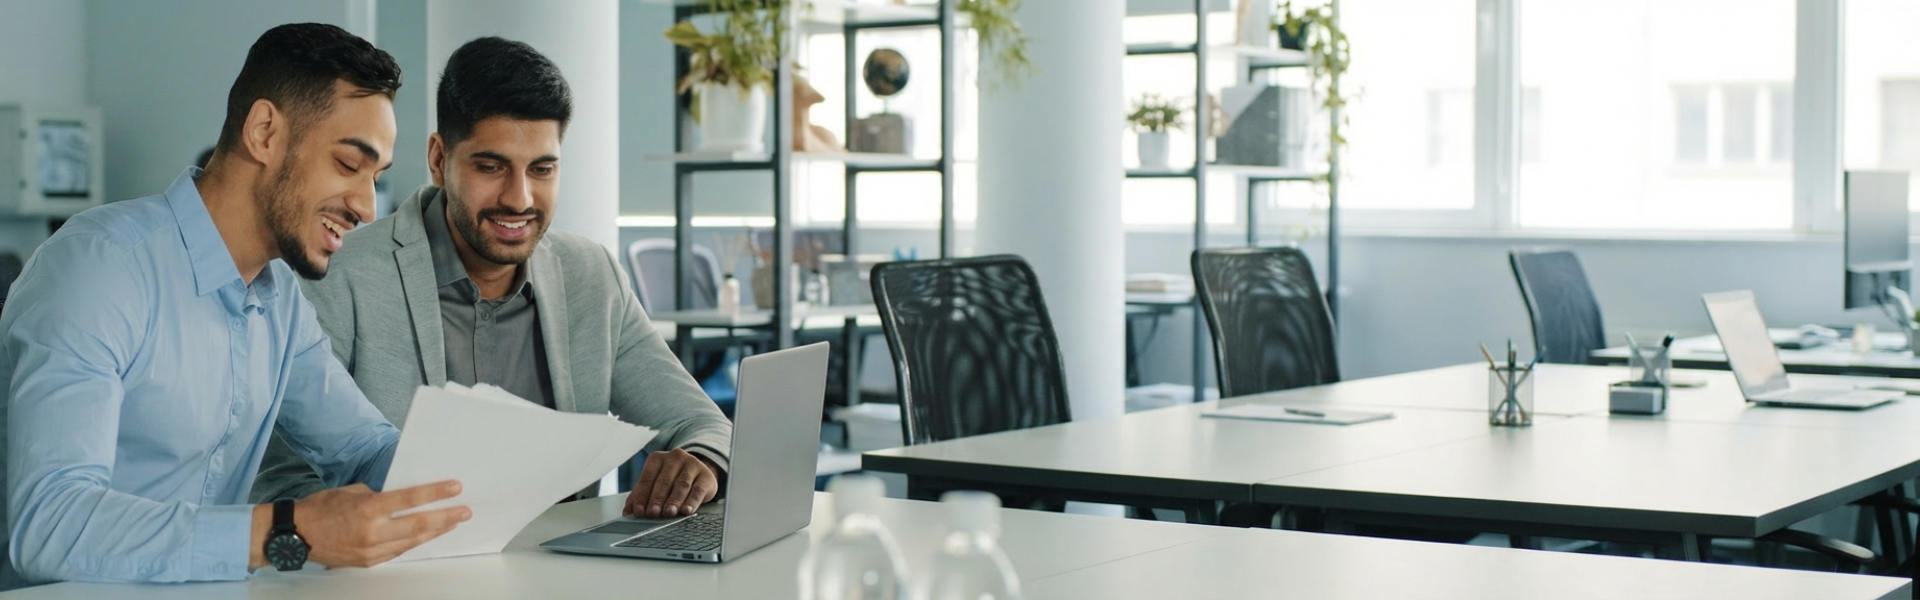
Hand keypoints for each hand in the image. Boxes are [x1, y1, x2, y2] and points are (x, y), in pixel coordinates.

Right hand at [291, 480, 470, 568]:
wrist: (294, 535)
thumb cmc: (321, 508)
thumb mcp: (351, 491)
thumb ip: (378, 496)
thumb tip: (399, 500)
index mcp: (367, 509)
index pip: (409, 500)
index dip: (435, 494)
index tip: (456, 488)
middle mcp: (371, 532)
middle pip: (418, 525)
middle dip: (446, 518)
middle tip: (465, 511)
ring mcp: (371, 550)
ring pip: (412, 541)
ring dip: (435, 532)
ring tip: (452, 523)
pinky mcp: (368, 562)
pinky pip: (398, 551)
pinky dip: (415, 543)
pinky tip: (427, 536)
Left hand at [625, 449, 718, 517]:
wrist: (699, 474)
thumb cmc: (673, 481)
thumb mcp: (655, 485)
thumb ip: (640, 497)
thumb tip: (627, 512)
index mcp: (657, 459)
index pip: (647, 478)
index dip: (642, 496)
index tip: (639, 510)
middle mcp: (675, 458)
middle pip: (664, 481)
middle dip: (657, 499)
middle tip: (653, 513)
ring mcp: (692, 465)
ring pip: (681, 485)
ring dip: (674, 501)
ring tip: (669, 513)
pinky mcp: (706, 476)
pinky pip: (698, 490)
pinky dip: (692, 501)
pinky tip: (686, 510)